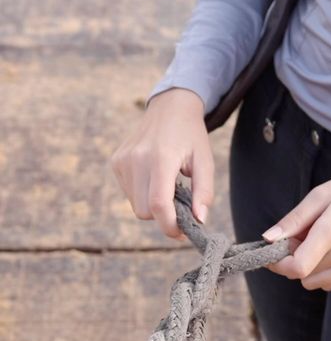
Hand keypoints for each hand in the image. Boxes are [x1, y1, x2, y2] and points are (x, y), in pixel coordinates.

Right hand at [111, 88, 213, 239]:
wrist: (170, 107)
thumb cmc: (191, 136)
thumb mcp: (205, 162)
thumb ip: (204, 193)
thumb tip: (199, 220)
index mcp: (161, 158)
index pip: (158, 204)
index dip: (169, 226)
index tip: (182, 233)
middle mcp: (136, 159)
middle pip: (145, 212)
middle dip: (162, 215)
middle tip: (179, 204)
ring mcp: (122, 160)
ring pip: (136, 206)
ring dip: (152, 205)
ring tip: (167, 185)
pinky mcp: (116, 162)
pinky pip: (129, 193)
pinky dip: (143, 194)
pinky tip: (153, 177)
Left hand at [262, 171, 330, 290]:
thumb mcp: (322, 195)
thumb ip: (294, 220)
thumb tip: (268, 238)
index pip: (296, 267)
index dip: (278, 264)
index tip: (273, 252)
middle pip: (302, 276)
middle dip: (293, 259)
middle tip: (301, 237)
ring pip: (315, 282)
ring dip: (309, 268)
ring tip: (321, 242)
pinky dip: (325, 271)